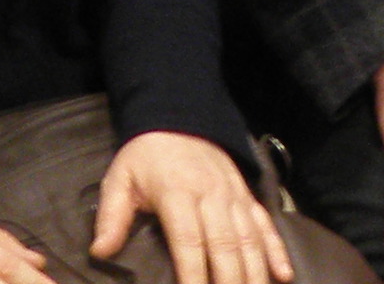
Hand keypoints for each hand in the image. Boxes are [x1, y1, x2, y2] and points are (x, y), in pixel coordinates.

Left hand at [92, 130, 293, 283]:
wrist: (177, 116)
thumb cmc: (145, 157)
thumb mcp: (120, 178)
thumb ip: (112, 216)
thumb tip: (100, 251)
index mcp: (177, 192)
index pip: (188, 241)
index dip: (193, 274)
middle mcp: (211, 195)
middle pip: (225, 246)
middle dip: (229, 282)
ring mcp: (233, 196)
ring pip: (249, 240)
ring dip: (254, 274)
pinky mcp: (247, 195)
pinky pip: (266, 225)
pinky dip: (277, 251)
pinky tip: (283, 276)